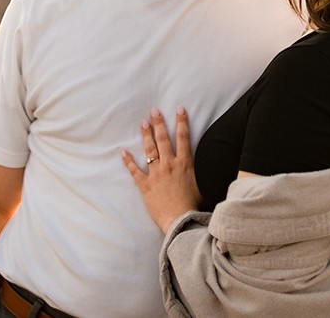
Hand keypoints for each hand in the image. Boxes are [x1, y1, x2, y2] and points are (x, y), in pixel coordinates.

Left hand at [121, 106, 200, 233]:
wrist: (181, 221)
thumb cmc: (194, 206)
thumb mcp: (202, 184)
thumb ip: (200, 171)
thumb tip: (207, 162)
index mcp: (185, 164)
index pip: (183, 137)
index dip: (181, 122)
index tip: (179, 109)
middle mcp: (170, 165)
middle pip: (163, 139)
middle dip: (159, 123)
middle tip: (154, 110)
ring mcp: (156, 174)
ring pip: (150, 150)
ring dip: (146, 135)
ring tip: (143, 123)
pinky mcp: (146, 185)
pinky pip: (135, 171)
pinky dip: (128, 161)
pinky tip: (123, 151)